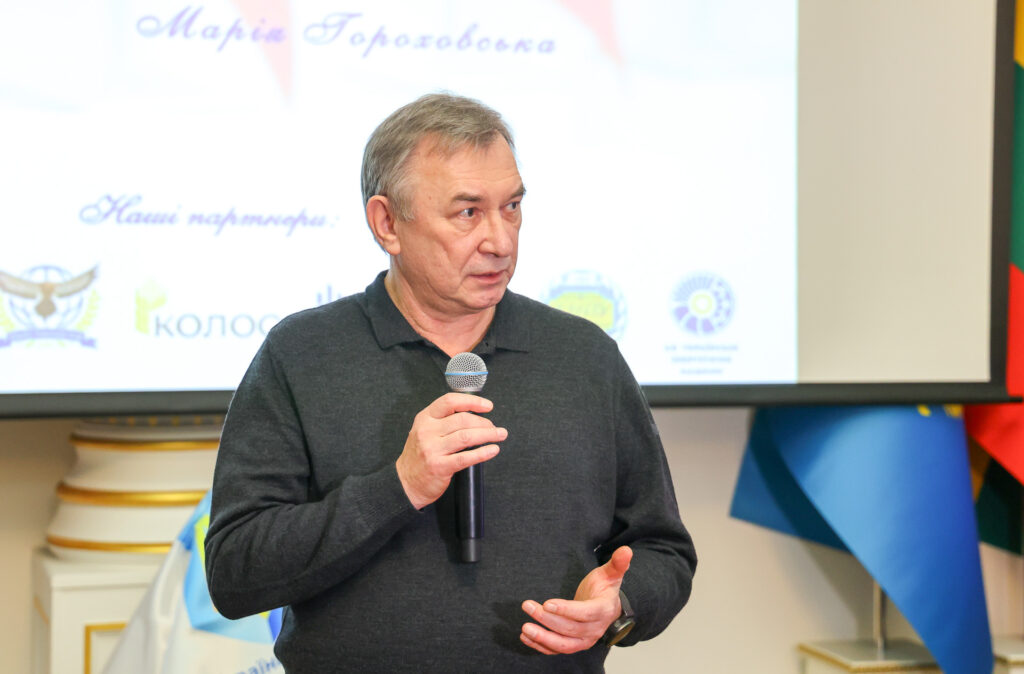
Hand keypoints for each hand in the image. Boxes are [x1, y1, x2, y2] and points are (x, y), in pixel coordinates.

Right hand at [396, 392, 505, 509]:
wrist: (405, 482)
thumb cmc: (419, 455)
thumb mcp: (425, 431)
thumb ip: (444, 421)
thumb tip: (474, 415)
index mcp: (425, 418)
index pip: (450, 402)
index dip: (472, 402)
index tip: (488, 406)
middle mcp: (427, 431)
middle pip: (462, 419)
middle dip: (484, 422)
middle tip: (495, 428)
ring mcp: (432, 449)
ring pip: (466, 436)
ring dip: (488, 435)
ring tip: (500, 435)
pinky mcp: (439, 466)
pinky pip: (465, 457)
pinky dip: (483, 453)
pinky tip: (492, 450)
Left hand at [520, 546, 632, 653]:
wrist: (606, 609)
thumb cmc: (604, 589)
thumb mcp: (611, 574)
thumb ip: (617, 563)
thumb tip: (626, 549)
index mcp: (603, 610)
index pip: (585, 613)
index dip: (566, 610)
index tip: (547, 602)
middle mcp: (594, 629)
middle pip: (570, 628)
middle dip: (547, 619)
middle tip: (528, 606)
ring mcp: (584, 640)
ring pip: (563, 644)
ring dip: (543, 637)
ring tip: (525, 628)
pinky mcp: (574, 646)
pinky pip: (557, 650)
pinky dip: (541, 646)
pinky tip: (526, 637)